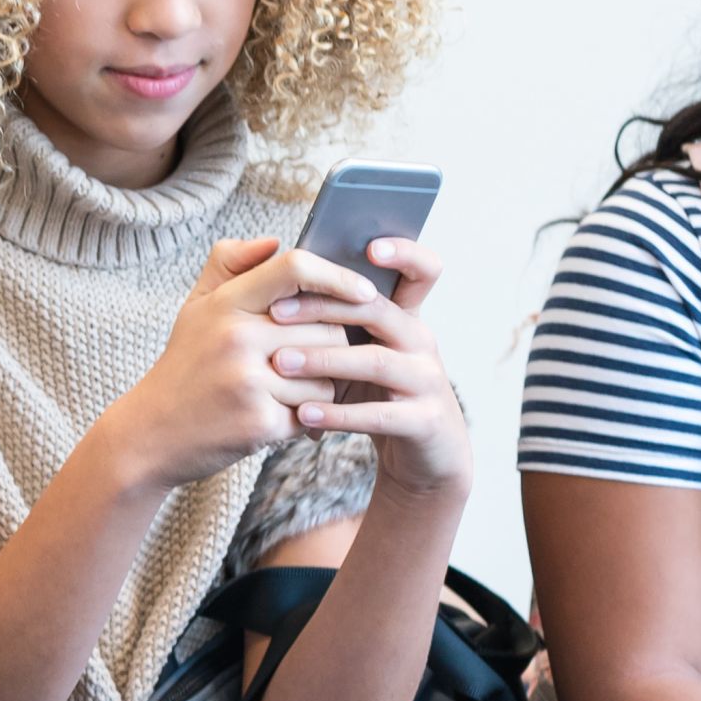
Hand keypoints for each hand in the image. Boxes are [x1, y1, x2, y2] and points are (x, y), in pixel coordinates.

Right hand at [87, 238, 339, 491]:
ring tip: (293, 392)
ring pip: (328, 374)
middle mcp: (236, 338)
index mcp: (225, 303)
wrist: (149, 435)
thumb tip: (273, 241)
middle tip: (316, 361)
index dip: (338, 277)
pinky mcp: (258, 422)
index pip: (296, 268)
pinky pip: (315, 411)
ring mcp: (248, 381)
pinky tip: (285, 418)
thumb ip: (229, 264)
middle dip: (331, 344)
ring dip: (323, 385)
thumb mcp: (195, 308)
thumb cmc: (183, 366)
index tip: (366, 292)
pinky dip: (308, 418)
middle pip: (327, 327)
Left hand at [275, 238, 473, 498]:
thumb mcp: (357, 353)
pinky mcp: (423, 421)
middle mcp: (421, 340)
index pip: (422, 270)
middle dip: (325, 307)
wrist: (424, 455)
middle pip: (378, 310)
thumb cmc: (376, 395)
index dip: (404, 253)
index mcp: (405, 317)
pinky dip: (339, 414)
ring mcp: (426, 380)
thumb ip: (331, 320)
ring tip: (280, 362)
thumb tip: (285, 276)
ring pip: (375, 361)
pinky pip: (379, 415)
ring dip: (324, 360)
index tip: (368, 245)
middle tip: (274, 312)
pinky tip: (304, 414)